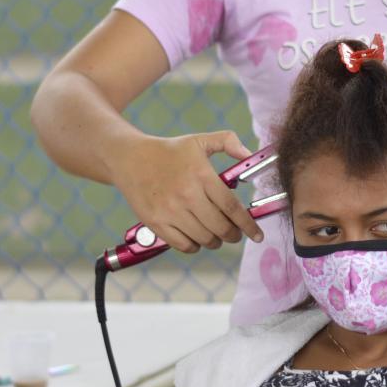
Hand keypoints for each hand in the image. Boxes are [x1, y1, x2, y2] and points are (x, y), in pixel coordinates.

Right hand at [111, 131, 263, 252]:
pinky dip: (195, 246)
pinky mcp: (156, 223)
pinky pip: (184, 245)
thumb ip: (228, 142)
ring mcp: (170, 211)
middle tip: (235, 234)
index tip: (257, 234)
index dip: (248, 224)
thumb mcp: (199, 140)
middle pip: (220, 227)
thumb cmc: (169, 151)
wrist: (129, 159)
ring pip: (204, 239)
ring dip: (215, 241)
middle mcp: (186, 195)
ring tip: (217, 235)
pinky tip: (198, 238)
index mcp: (201, 174)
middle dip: (233, 235)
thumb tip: (250, 155)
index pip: (232, 207)